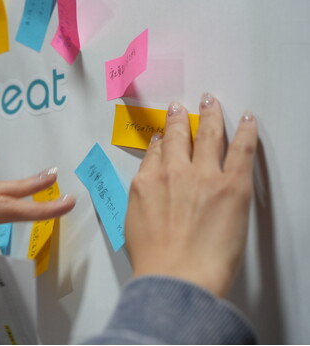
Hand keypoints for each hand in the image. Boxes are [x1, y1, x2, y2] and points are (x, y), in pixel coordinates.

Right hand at [125, 94, 257, 296]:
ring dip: (211, 115)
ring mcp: (203, 175)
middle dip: (179, 119)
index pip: (154, 153)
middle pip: (177, 136)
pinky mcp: (232, 185)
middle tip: (181, 108)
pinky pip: (241, 149)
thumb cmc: (154, 261)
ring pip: (208, 134)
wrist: (175, 278)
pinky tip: (247, 119)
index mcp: (146, 183)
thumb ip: (141, 202)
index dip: (160, 140)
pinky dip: (246, 131)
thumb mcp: (133, 225)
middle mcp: (172, 172)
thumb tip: (148, 191)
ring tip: (211, 102)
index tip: (162, 136)